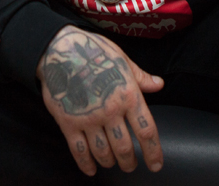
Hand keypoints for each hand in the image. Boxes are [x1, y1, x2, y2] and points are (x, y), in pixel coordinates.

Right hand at [37, 26, 163, 175]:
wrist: (59, 49)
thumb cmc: (92, 51)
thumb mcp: (122, 59)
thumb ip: (141, 77)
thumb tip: (159, 85)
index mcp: (128, 95)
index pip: (146, 131)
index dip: (153, 152)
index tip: (156, 165)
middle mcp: (110, 110)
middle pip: (125, 147)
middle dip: (129, 162)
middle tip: (130, 166)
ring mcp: (88, 118)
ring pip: (104, 152)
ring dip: (110, 163)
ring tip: (112, 164)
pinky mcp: (68, 122)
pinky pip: (79, 150)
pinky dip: (85, 164)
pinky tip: (91, 169)